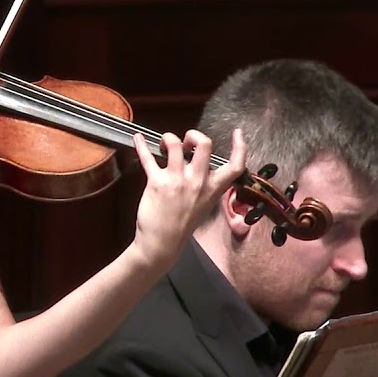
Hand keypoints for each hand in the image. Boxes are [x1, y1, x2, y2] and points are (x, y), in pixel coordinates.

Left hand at [131, 128, 245, 267]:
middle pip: (204, 144)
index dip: (240, 146)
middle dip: (194, 135)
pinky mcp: (157, 182)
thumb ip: (205, 184)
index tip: (237, 133)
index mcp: (213, 188)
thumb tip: (196, 164)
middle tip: (185, 142)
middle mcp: (198, 181)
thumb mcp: (204, 204)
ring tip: (164, 146)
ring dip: (168, 138)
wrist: (163, 243)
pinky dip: (140, 145)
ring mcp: (177, 180)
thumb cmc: (183, 224)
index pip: (235, 166)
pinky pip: (147, 158)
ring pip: (174, 144)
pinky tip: (137, 138)